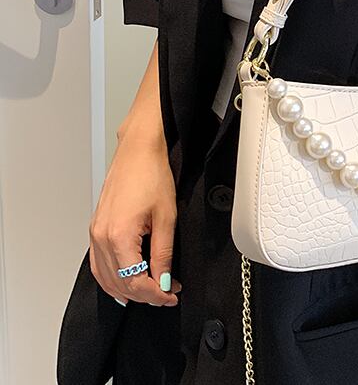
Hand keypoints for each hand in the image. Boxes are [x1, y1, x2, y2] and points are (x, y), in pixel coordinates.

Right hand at [88, 125, 181, 306]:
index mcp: (118, 236)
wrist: (138, 152)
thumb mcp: (167, 217)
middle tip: (167, 293)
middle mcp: (101, 237)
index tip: (172, 295)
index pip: (135, 281)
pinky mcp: (96, 228)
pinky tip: (126, 282)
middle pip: (119, 284)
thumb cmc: (151, 175)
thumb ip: (163, 254)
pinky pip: (99, 264)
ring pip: (106, 278)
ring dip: (128, 290)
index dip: (156, 294)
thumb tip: (163, 280)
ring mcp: (95, 233)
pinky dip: (112, 278)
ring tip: (152, 290)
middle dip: (145, 295)